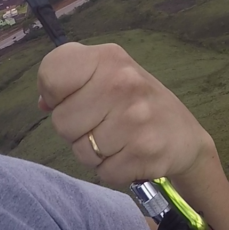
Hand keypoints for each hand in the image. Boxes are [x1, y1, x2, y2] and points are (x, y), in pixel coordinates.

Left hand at [38, 42, 214, 188]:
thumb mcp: (108, 75)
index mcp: (110, 58)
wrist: (184, 136)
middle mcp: (124, 83)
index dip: (56, 95)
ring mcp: (137, 118)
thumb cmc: (136, 103)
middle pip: (61, 121)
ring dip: (95, 152)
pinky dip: (113, 169)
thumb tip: (44, 103)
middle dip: (77, 130)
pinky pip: (103, 171)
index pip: (52, 77)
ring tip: (119, 139)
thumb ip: (70, 80)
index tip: (79, 97)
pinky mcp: (145, 151)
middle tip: (105, 123)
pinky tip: (131, 154)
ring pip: (81, 150)